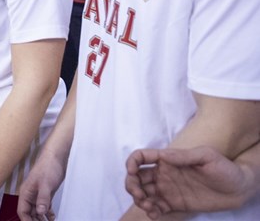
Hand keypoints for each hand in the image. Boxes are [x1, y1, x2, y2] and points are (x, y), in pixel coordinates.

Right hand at [18, 149, 65, 220]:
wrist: (56, 158)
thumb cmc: (48, 167)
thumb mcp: (45, 184)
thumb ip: (43, 198)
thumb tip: (40, 212)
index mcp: (26, 193)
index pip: (22, 211)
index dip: (27, 220)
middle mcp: (30, 195)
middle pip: (29, 213)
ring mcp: (38, 195)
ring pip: (37, 212)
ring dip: (41, 219)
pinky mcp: (45, 194)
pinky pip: (44, 207)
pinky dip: (47, 214)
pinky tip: (52, 217)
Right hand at [126, 147, 254, 217]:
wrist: (238, 189)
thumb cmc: (224, 168)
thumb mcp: (206, 156)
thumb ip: (183, 156)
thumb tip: (162, 156)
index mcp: (167, 160)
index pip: (141, 157)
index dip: (131, 162)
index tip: (131, 171)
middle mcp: (163, 174)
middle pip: (136, 177)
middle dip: (131, 185)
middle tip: (140, 195)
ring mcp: (167, 189)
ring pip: (142, 193)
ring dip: (139, 200)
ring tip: (149, 207)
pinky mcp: (173, 204)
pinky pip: (155, 208)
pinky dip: (150, 212)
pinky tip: (154, 214)